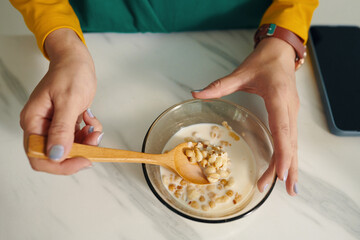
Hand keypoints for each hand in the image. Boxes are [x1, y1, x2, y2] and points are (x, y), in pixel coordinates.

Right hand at [20, 28, 102, 174]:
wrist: (77, 61)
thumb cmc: (70, 74)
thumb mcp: (68, 101)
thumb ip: (62, 129)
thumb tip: (56, 155)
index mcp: (33, 122)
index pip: (39, 156)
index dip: (61, 164)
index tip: (83, 159)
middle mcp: (41, 127)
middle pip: (56, 156)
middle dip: (78, 152)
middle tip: (93, 139)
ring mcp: (53, 126)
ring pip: (70, 148)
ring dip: (86, 142)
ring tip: (94, 126)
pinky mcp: (65, 124)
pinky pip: (77, 139)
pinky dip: (88, 134)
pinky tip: (90, 119)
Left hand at [192, 37, 298, 195]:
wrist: (281, 51)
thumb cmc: (264, 61)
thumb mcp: (241, 72)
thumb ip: (219, 85)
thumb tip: (195, 94)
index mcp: (278, 98)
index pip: (282, 130)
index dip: (283, 153)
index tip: (281, 173)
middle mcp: (289, 108)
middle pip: (290, 143)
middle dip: (285, 167)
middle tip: (280, 189)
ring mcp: (292, 112)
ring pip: (294, 143)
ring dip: (291, 165)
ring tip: (289, 188)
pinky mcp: (290, 114)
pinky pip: (291, 138)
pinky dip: (290, 155)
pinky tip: (287, 169)